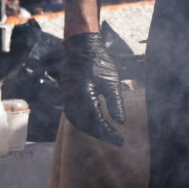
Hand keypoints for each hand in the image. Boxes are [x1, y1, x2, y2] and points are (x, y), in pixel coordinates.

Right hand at [60, 31, 125, 145]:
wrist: (81, 47)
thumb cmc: (98, 62)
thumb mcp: (111, 82)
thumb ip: (115, 103)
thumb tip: (121, 122)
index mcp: (84, 98)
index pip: (97, 123)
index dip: (109, 133)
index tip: (121, 140)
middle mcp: (73, 101)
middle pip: (86, 126)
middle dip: (102, 134)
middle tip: (117, 140)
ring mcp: (67, 99)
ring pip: (79, 122)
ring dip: (93, 130)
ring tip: (108, 134)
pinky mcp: (67, 96)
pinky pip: (75, 115)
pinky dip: (86, 122)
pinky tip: (96, 123)